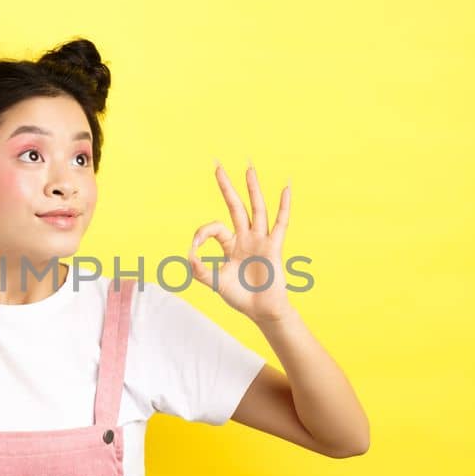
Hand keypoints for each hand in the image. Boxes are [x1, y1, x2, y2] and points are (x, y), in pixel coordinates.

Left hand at [189, 159, 294, 322]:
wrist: (261, 311)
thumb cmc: (240, 297)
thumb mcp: (215, 283)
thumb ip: (200, 270)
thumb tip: (189, 256)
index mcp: (230, 245)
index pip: (214, 227)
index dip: (201, 233)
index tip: (194, 249)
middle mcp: (245, 238)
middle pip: (235, 206)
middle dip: (226, 186)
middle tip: (217, 165)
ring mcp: (260, 240)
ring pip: (256, 209)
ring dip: (252, 188)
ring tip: (248, 168)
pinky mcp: (274, 247)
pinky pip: (280, 223)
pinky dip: (284, 205)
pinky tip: (285, 187)